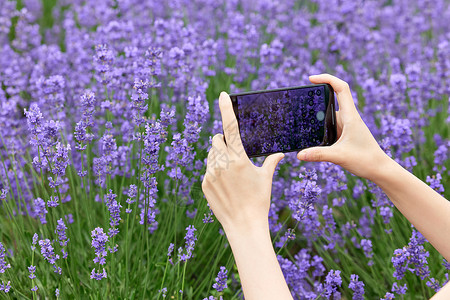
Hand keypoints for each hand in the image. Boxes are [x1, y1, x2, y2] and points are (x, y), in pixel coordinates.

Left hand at [202, 92, 284, 232]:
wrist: (244, 225)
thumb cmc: (258, 201)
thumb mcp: (266, 179)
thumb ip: (271, 162)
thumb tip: (279, 154)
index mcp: (238, 158)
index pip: (231, 127)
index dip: (226, 109)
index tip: (222, 94)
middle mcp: (222, 163)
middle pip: (216, 140)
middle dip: (223, 142)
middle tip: (234, 156)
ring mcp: (210, 173)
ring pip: (211, 154)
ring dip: (218, 157)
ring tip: (230, 175)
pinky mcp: (204, 184)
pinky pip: (207, 169)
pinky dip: (214, 171)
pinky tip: (225, 185)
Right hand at [297, 74, 389, 180]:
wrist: (379, 169)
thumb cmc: (365, 160)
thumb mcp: (339, 156)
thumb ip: (318, 154)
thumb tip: (299, 154)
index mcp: (350, 116)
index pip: (341, 88)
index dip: (327, 78)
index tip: (311, 78)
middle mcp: (349, 118)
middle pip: (333, 97)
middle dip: (317, 96)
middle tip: (300, 98)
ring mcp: (347, 125)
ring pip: (329, 113)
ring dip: (317, 114)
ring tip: (301, 119)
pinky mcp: (345, 133)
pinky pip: (330, 125)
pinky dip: (320, 126)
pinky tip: (310, 134)